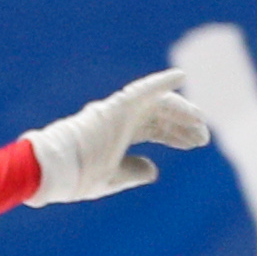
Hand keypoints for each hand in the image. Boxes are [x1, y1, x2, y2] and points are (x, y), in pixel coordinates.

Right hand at [24, 68, 211, 205]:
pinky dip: (160, 82)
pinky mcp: (116, 107)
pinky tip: (181, 76)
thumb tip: (154, 170)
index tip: (198, 143)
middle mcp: (122, 120)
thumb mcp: (111, 178)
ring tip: (201, 121)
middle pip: (161, 117)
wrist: (52, 170)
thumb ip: (134, 172)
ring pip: (158, 105)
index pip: (156, 129)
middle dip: (184, 125)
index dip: (178, 135)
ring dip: (182, 111)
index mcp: (120, 136)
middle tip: (204, 136)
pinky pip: (142, 90)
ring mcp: (119, 112)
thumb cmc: (76, 176)